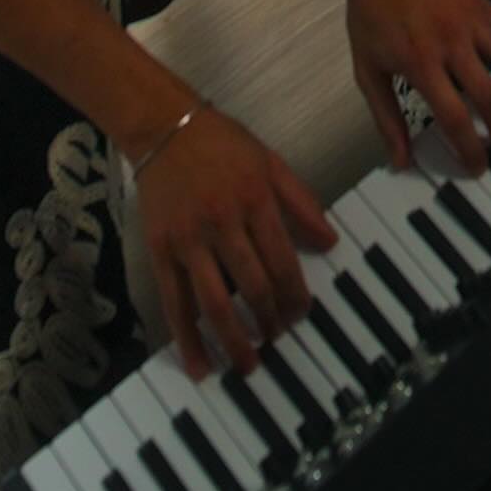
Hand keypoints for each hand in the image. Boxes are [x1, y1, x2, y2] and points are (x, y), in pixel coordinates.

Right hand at [132, 102, 335, 382]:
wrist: (163, 126)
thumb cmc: (221, 142)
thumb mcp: (270, 162)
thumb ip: (301, 203)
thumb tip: (330, 241)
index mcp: (255, 200)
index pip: (283, 261)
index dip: (295, 295)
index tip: (301, 313)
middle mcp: (223, 222)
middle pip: (253, 286)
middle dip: (270, 320)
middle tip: (277, 337)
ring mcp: (189, 239)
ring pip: (216, 302)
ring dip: (234, 339)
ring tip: (248, 364)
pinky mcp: (160, 250)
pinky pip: (174, 302)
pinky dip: (187, 338)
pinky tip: (199, 364)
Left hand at [346, 0, 490, 174]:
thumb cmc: (371, 17)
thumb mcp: (367, 70)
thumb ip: (386, 118)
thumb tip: (400, 162)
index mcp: (421, 64)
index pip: (453, 116)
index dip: (470, 146)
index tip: (479, 166)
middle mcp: (452, 44)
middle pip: (488, 95)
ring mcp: (472, 22)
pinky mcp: (483, 4)